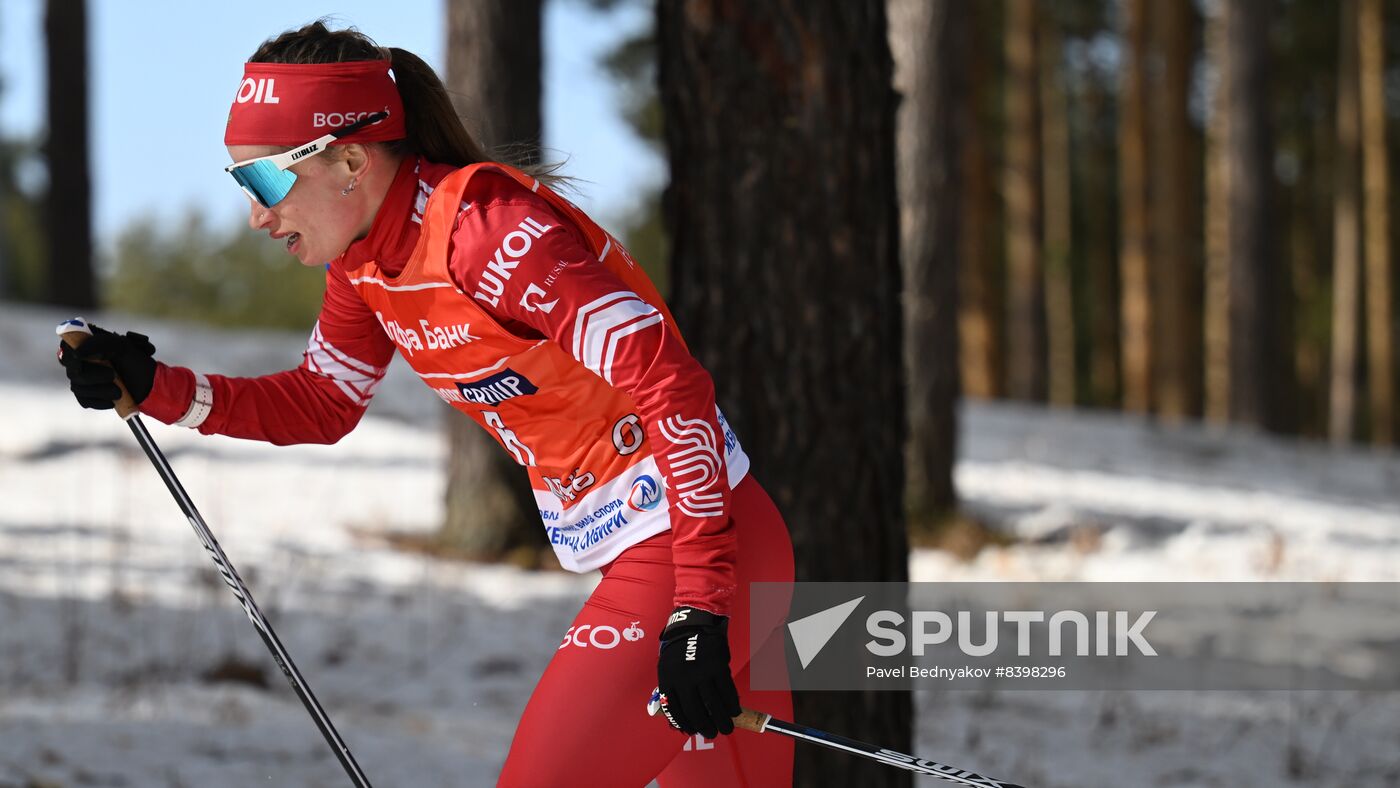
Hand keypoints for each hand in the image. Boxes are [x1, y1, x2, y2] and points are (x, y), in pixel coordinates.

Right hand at [57, 323, 156, 409]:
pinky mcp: (88, 395)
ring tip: (120, 390)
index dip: (71, 354)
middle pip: (71, 369)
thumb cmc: (136, 362)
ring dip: (100, 389)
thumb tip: (76, 353)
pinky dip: (100, 401)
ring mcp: (84, 379)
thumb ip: (99, 343)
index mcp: (87, 345)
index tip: (82, 359)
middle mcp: (82, 361)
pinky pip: (84, 400)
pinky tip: (114, 400)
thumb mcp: (122, 346)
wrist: (150, 385)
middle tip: (113, 375)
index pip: (66, 346)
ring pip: (78, 386)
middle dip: (92, 375)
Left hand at [653, 607, 739, 737]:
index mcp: (668, 680)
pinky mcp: (718, 667)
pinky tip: (734, 710)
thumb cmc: (679, 649)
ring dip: (722, 721)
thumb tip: (676, 720)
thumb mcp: (667, 668)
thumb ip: (671, 690)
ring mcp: (701, 674)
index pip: (674, 711)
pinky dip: (732, 705)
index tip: (692, 731)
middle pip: (695, 712)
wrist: (693, 624)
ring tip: (726, 727)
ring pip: (714, 706)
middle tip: (712, 734)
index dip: (684, 725)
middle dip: (705, 728)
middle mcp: (683, 680)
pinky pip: (727, 692)